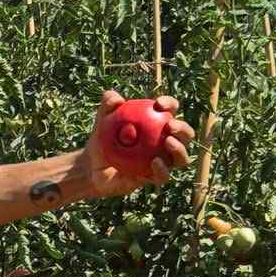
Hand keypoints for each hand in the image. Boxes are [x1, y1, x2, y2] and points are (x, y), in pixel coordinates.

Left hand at [78, 90, 194, 198]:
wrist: (91, 168)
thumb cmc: (100, 140)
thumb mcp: (101, 120)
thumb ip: (107, 106)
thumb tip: (115, 98)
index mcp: (157, 124)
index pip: (170, 111)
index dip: (170, 104)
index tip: (158, 104)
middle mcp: (165, 142)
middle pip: (184, 135)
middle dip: (182, 128)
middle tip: (169, 125)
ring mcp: (162, 161)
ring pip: (181, 157)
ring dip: (179, 148)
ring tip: (168, 141)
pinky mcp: (154, 178)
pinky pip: (163, 175)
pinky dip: (162, 169)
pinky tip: (155, 162)